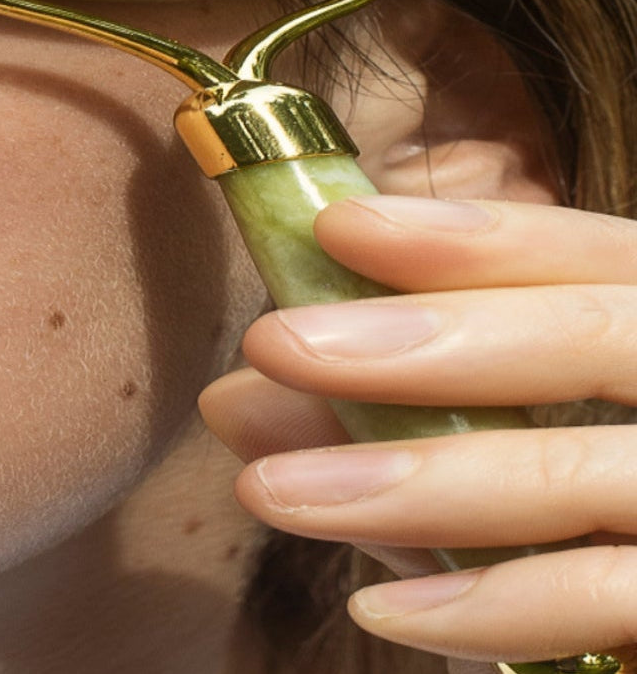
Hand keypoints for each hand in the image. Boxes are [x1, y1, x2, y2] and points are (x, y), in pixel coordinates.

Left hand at [200, 195, 636, 673]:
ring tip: (272, 491)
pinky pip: (606, 595)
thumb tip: (235, 399)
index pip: (596, 257)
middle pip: (599, 334)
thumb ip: (371, 428)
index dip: (477, 236)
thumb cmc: (568, 551)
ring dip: (414, 480)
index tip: (339, 226)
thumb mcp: (467, 471)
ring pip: (582, 469)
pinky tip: (380, 608)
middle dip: (427, 337)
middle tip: (274, 342)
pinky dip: (489, 603)